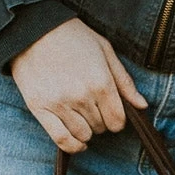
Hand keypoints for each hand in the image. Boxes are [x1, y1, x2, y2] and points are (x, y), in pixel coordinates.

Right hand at [10, 18, 147, 152]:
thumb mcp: (104, 50)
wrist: (32, 28)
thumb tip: (142, 106)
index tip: (110, 111)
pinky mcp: (40, 108)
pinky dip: (73, 145)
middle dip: (100, 120)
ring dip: (86, 130)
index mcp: (100, 82)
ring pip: (83, 136)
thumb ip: (124, 81)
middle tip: (91, 105)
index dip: (117, 119)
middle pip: (101, 128)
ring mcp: (60, 104)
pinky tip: (78, 142)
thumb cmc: (72, 36)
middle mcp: (81, 96)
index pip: (117, 122)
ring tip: (80, 114)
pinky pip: (62, 140)